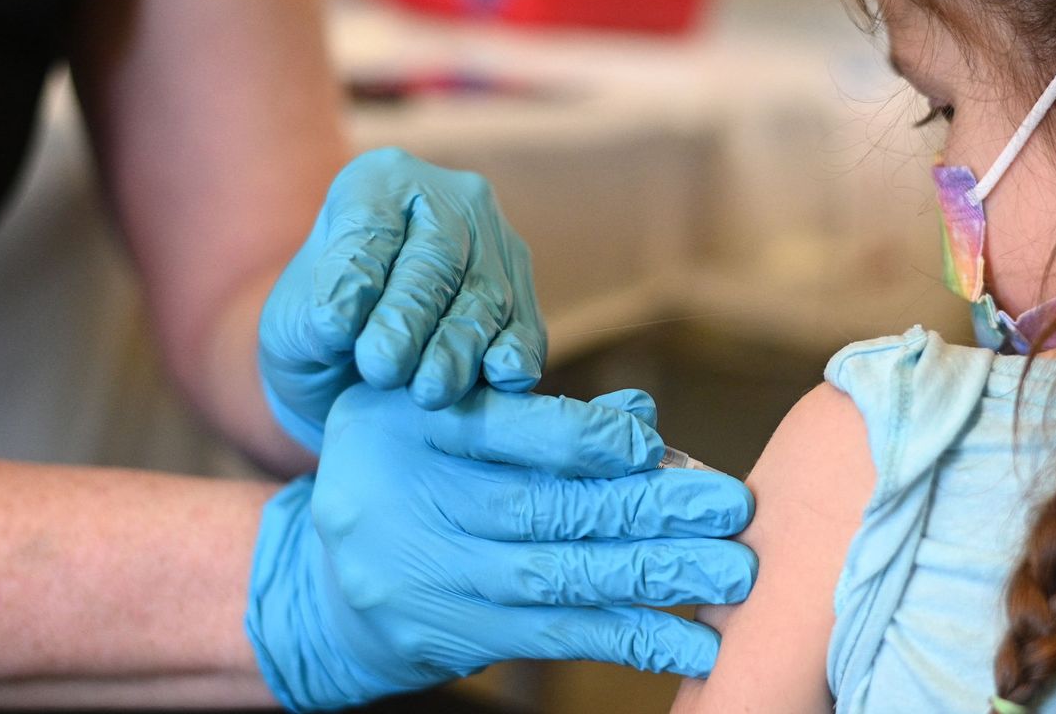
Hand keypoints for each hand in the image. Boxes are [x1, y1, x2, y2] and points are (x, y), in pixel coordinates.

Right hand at [244, 385, 756, 709]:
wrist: (324, 579)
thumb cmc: (411, 467)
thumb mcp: (444, 411)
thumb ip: (536, 412)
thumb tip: (644, 418)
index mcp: (404, 421)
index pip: (503, 430)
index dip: (583, 438)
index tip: (655, 445)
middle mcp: (403, 500)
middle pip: (543, 509)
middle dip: (647, 511)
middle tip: (731, 508)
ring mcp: (424, 577)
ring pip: (556, 580)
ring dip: (654, 579)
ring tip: (730, 574)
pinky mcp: (450, 636)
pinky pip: (553, 638)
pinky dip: (629, 639)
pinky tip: (691, 643)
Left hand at [258, 148, 546, 451]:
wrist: (355, 378)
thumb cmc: (319, 335)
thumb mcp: (290, 323)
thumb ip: (315, 317)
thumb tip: (342, 323)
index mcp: (379, 182)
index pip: (370, 223)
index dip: (357, 276)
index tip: (334, 330)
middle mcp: (448, 199)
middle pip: (436, 256)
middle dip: (409, 316)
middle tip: (382, 367)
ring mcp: (497, 247)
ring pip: (484, 295)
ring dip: (457, 346)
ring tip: (428, 391)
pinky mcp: (526, 302)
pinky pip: (525, 329)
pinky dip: (513, 357)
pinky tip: (496, 381)